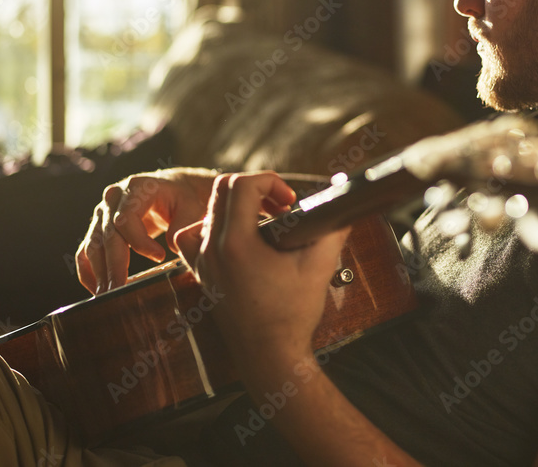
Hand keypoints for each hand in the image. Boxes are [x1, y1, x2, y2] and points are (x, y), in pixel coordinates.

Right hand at [76, 167, 218, 293]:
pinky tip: (96, 290)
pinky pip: (85, 251)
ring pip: (93, 245)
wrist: (170, 189)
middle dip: (114, 265)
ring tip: (108, 297)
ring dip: (99, 273)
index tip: (160, 257)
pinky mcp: (98, 228)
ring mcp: (102, 213)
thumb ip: (183, 223)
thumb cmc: (181, 198)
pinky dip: (88, 271)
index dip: (140, 241)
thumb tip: (171, 247)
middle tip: (120, 291)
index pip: (126, 218)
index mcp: (136, 188)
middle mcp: (113, 198)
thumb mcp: (189, 205)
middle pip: (108, 235)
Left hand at [175, 172, 350, 377]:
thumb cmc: (292, 316)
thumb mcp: (319, 267)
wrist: (270, 357)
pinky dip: (215, 228)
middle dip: (256, 189)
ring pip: (208, 211)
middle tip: (281, 207)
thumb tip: (343, 206)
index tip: (290, 201)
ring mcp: (202, 262)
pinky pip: (195, 237)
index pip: (242, 185)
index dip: (271, 181)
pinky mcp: (201, 274)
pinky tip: (239, 241)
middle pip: (222, 189)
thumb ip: (333, 229)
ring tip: (263, 223)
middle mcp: (211, 249)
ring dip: (236, 206)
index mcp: (236, 243)